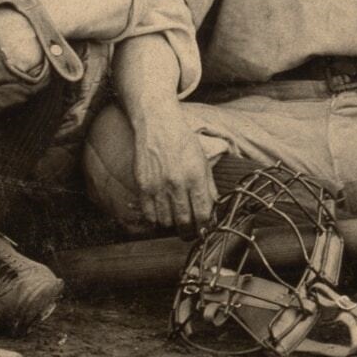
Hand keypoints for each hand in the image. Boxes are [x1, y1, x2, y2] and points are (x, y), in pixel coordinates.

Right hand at [126, 106, 217, 232]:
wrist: (158, 123)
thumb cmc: (182, 141)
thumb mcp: (202, 161)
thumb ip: (209, 187)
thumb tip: (214, 209)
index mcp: (195, 176)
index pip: (203, 214)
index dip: (205, 227)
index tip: (204, 230)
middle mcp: (177, 183)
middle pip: (184, 222)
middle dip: (189, 232)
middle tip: (189, 232)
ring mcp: (158, 185)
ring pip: (166, 222)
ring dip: (172, 226)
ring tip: (175, 222)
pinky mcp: (143, 185)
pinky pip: (149, 214)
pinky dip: (155, 220)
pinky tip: (160, 215)